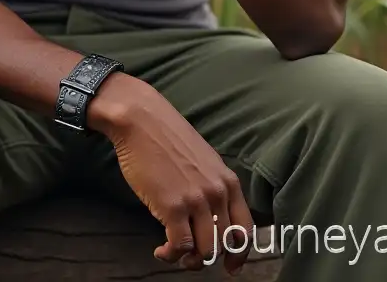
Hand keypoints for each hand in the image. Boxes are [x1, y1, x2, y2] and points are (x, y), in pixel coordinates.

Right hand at [88, 74, 254, 273]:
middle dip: (207, 258)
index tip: (230, 267)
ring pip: (205, 251)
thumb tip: (211, 218)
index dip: (239, 254)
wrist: (141, 120)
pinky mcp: (172, 206)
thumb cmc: (167, 138)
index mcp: (228, 181)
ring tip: (174, 252)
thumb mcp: (203, 160)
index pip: (246, 230)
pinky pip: (179, 247)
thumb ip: (212, 186)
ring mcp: (196, 200)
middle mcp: (217, 192)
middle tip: (190, 257)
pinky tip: (160, 250)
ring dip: (189, 260)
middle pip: (224, 245)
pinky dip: (170, 255)